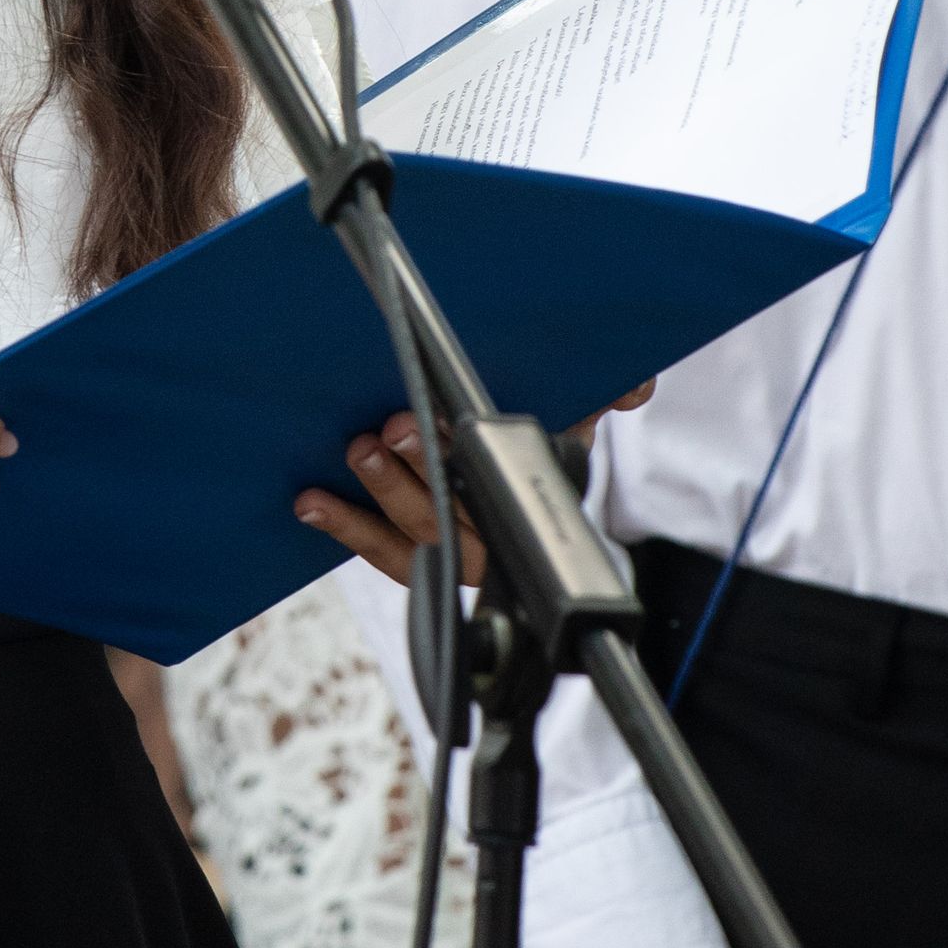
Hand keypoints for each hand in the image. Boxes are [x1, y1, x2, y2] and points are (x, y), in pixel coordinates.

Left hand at [290, 386, 651, 585]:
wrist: (518, 462)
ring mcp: (455, 550)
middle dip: (421, 472)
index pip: (506, 482)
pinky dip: (347, 527)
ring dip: (382, 495)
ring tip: (358, 453)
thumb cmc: (541, 425)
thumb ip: (607, 391)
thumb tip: (635, 391)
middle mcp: (495, 530)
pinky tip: (311, 502)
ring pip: (419, 535)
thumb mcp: (578, 408)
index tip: (435, 425)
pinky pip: (384, 553)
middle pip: (457, 512)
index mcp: (537, 490)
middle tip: (391, 431)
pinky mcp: (415, 556)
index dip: (467, 458)